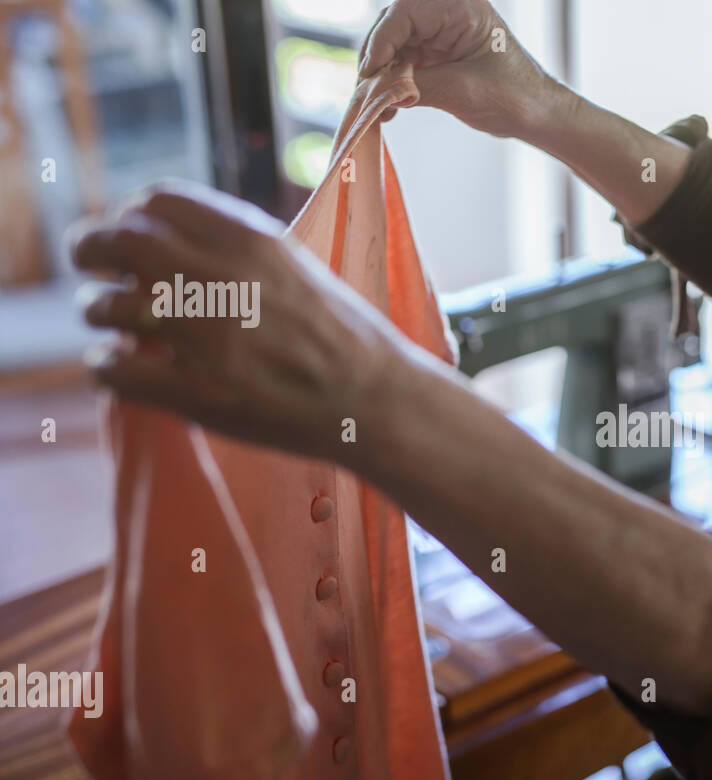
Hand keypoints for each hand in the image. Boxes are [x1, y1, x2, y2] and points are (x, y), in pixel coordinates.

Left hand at [70, 183, 406, 462]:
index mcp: (252, 241)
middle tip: (90, 267)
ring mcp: (206, 337)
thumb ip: (237, 248)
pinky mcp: (196, 392)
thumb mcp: (296, 266)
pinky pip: (113, 368)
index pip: (159, 201)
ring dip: (98, 311)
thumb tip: (169, 237)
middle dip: (90, 249)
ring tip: (108, 324)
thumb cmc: (343, 336)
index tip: (128, 234)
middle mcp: (222, 279)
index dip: (132, 216)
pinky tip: (118, 368)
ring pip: (107, 305)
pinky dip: (105, 366)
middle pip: (118, 241)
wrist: (375, 400)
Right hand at [359, 0, 563, 136]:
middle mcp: (447, 12)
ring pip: (395, 47)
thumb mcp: (462, 91)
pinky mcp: (438, 54)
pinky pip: (405, 63)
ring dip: (383, 77)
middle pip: (394, 27)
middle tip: (366, 93)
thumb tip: (378, 92)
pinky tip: (389, 108)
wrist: (538, 114)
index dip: (381, 42)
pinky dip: (394, 85)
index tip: (370, 75)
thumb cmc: (515, 97)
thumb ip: (417, 86)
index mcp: (461, 7)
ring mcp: (441, 32)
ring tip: (377, 107)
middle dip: (377, 61)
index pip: (404, 13)